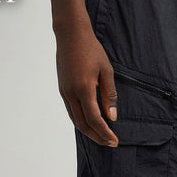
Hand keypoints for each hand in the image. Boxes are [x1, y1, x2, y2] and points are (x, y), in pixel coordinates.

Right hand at [55, 18, 118, 145]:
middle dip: (97, 137)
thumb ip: (109, 95)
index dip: (105, 133)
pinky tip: (91, 123)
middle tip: (110, 143)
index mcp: (83, 89)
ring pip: (75, 120)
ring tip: (102, 137)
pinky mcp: (63, 89)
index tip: (114, 140)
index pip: (95, 119)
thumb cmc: (91, 49)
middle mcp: (71, 93)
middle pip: (83, 125)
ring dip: (89, 131)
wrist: (70, 34)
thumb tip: (112, 117)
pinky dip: (81, 121)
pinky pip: (71, 111)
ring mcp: (65, 92)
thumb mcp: (106, 71)